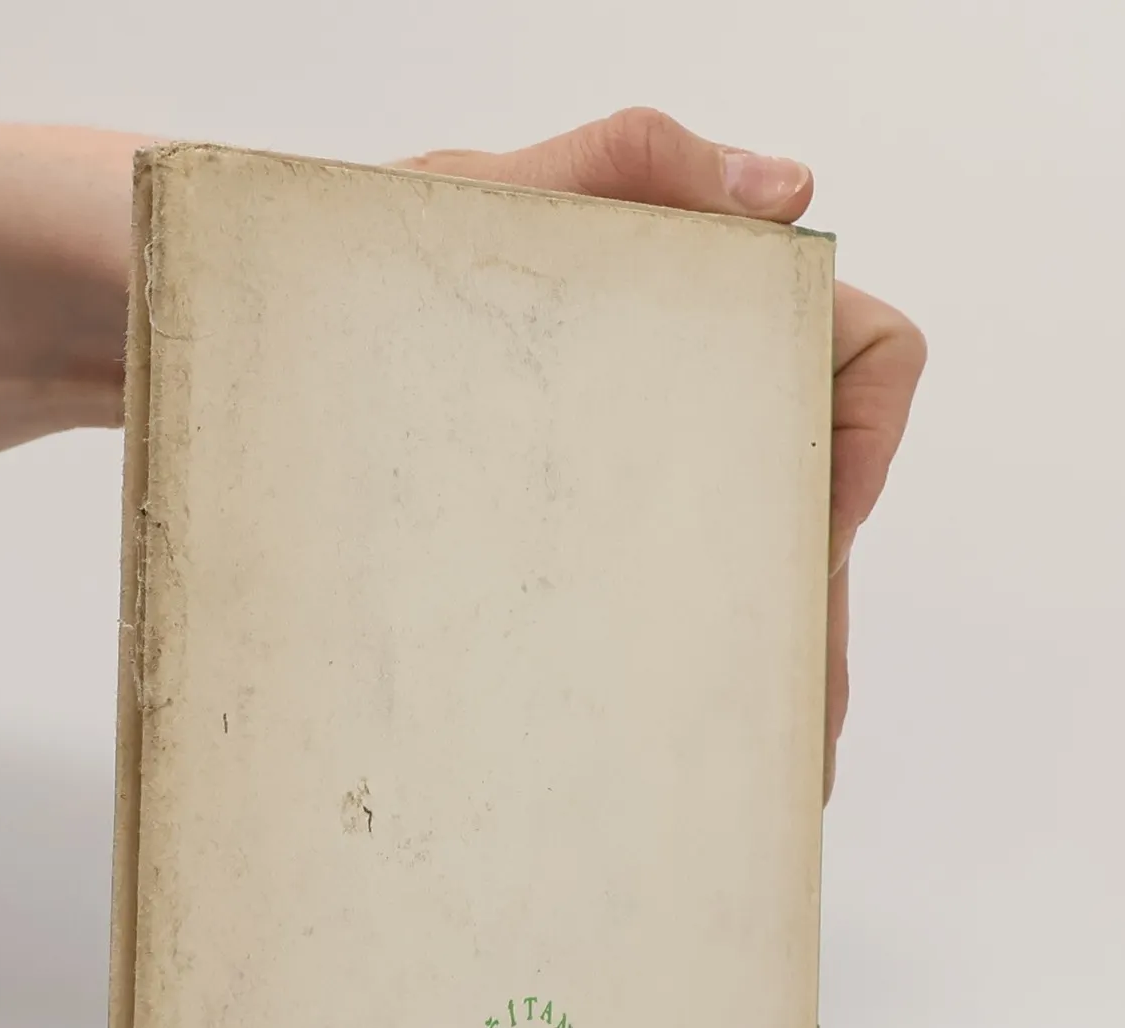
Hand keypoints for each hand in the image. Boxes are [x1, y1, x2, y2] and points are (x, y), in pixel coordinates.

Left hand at [402, 108, 924, 798]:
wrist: (257, 318)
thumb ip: (635, 161)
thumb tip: (788, 191)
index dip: (865, 442)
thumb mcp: (498, 194)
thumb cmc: (377, 242)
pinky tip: (693, 737)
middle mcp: (695, 392)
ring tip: (776, 769)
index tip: (810, 531)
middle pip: (812, 499)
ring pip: (746, 565)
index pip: (867, 355)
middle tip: (804, 725)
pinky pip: (661, 594)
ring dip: (772, 662)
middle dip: (817, 611)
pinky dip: (691, 663)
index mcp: (715, 301)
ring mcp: (642, 465)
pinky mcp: (584, 523)